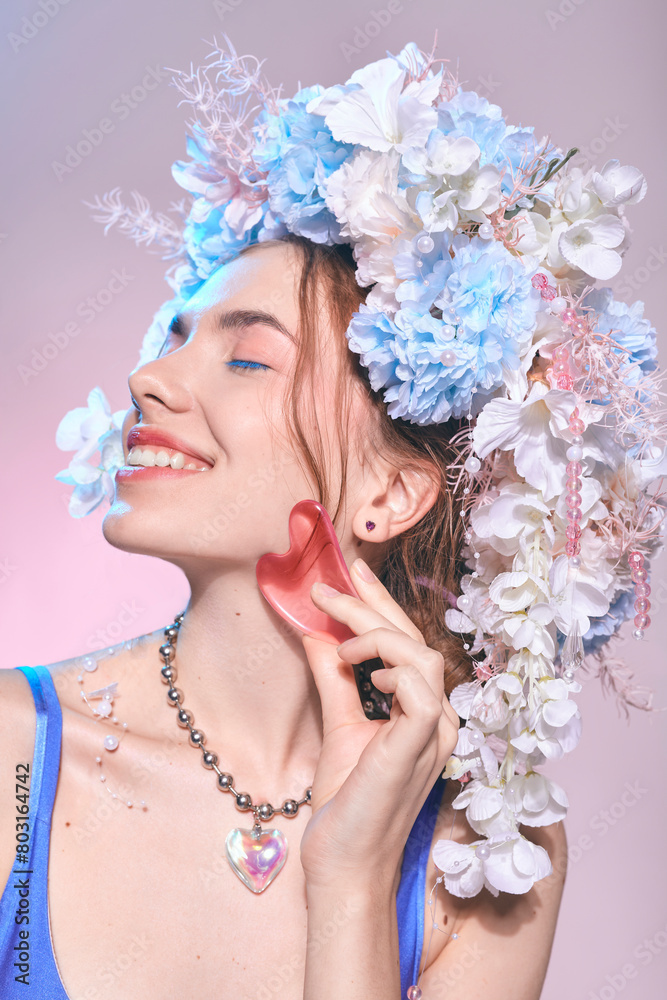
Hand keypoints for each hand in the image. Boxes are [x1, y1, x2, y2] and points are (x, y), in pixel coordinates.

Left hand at [299, 558, 459, 891]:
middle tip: (331, 582)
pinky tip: (357, 668)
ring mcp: (436, 731)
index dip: (380, 605)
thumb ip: (334, 680)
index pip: (408, 644)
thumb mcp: (339, 725)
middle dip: (372, 604)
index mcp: (423, 711)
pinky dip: (391, 667)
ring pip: (420, 654)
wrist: (345, 861)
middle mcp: (439, 716)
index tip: (349, 574)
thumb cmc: (347, 802)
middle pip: (415, 640)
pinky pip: (420, 688)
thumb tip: (317, 634)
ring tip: (335, 638)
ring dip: (374, 633)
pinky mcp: (421, 744)